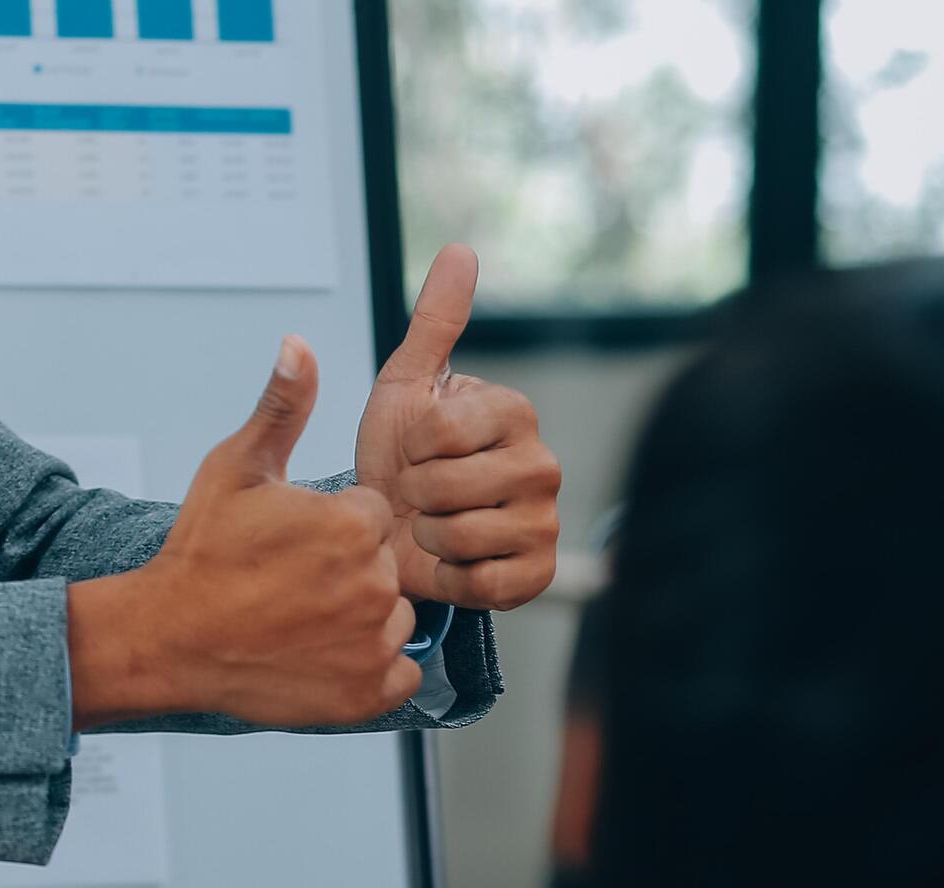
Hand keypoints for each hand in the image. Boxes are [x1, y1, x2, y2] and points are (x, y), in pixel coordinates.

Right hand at [67, 337, 420, 728]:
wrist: (167, 640)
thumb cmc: (200, 554)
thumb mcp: (236, 469)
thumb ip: (282, 408)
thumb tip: (299, 345)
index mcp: (352, 524)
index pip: (371, 518)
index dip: (332, 529)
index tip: (291, 546)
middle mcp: (374, 583)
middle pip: (384, 568)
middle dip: (348, 574)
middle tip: (290, 587)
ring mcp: (374, 643)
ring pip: (394, 620)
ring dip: (361, 622)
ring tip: (300, 622)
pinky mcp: (370, 693)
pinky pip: (399, 673)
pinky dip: (369, 671)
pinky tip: (322, 657)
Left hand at [355, 245, 561, 611]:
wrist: (398, 530)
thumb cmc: (403, 457)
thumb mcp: (408, 384)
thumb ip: (436, 320)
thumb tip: (460, 249)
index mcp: (515, 412)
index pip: (442, 433)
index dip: (409, 448)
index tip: (415, 451)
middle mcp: (543, 464)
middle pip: (447, 487)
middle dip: (415, 496)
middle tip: (422, 495)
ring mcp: (545, 521)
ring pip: (461, 535)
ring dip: (429, 539)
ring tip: (435, 527)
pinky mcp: (538, 574)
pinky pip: (482, 583)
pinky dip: (451, 578)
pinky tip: (452, 561)